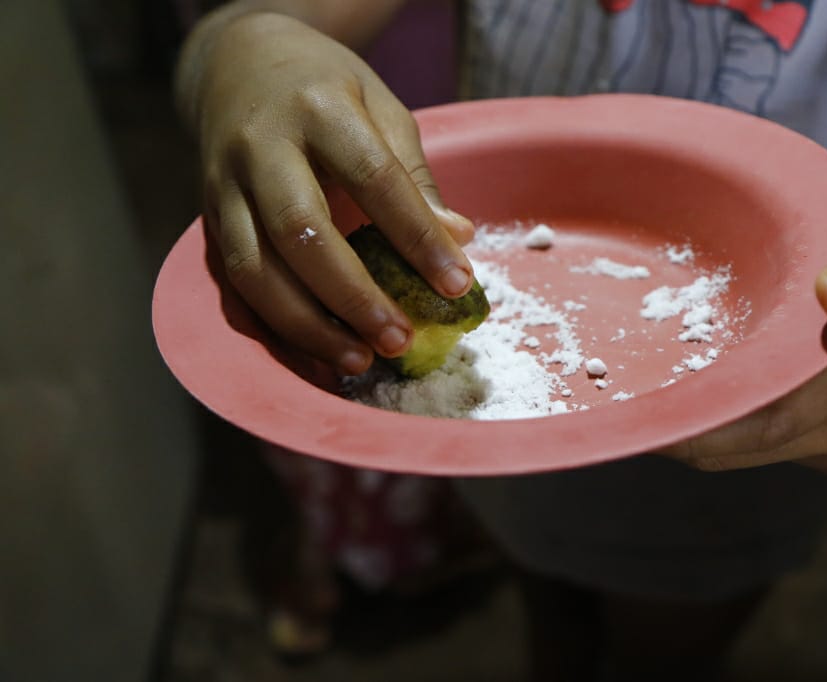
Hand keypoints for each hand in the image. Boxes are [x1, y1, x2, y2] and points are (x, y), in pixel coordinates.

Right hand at [180, 11, 474, 373]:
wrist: (235, 64)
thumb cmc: (325, 90)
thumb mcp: (381, 110)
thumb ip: (414, 176)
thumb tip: (457, 239)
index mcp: (319, 109)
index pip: (374, 178)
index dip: (417, 236)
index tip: (457, 284)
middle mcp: (262, 147)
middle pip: (301, 231)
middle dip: (353, 296)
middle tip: (399, 340)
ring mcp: (224, 186)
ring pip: (255, 269)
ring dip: (307, 325)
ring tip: (358, 361)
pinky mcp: (208, 220)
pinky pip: (234, 286)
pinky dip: (274, 327)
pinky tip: (315, 354)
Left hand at [661, 208, 826, 478]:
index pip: (758, 417)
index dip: (690, 423)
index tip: (634, 410)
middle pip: (741, 447)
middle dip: (679, 430)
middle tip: (621, 399)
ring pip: (757, 451)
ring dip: (707, 428)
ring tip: (658, 388)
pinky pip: (780, 448)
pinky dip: (742, 427)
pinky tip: (720, 389)